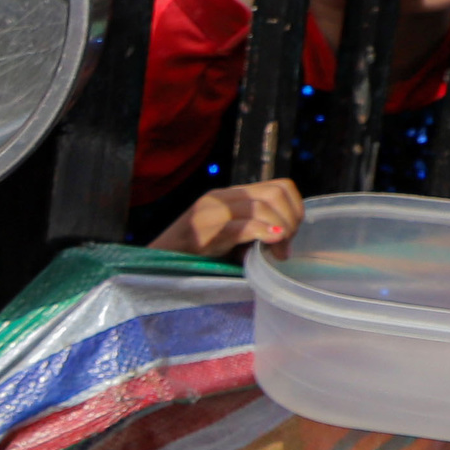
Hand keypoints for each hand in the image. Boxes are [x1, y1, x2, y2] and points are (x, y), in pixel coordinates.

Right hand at [153, 178, 304, 258]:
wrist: (155, 263)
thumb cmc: (194, 255)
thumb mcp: (229, 237)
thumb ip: (254, 231)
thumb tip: (284, 242)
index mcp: (229, 196)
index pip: (278, 186)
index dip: (294, 208)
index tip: (292, 233)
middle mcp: (221, 198)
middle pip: (274, 193)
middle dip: (290, 219)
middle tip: (286, 245)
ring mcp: (210, 212)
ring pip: (261, 207)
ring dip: (280, 230)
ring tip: (278, 252)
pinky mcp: (203, 231)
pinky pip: (242, 225)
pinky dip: (263, 231)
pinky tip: (271, 240)